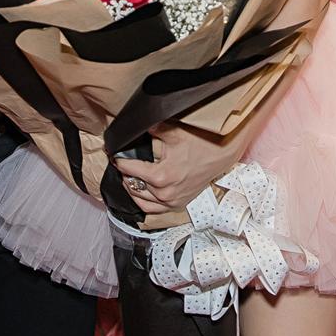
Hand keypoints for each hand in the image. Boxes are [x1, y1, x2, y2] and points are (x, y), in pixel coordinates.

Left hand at [114, 120, 253, 214]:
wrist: (221, 153)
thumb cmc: (200, 142)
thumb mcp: (173, 132)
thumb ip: (151, 129)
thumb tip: (134, 126)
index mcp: (161, 176)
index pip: (129, 170)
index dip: (119, 160)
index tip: (113, 154)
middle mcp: (165, 193)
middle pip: (132, 186)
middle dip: (124, 173)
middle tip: (120, 163)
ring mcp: (172, 201)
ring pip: (140, 200)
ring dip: (131, 188)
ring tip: (127, 176)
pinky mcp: (178, 204)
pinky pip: (153, 209)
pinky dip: (143, 201)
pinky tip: (139, 192)